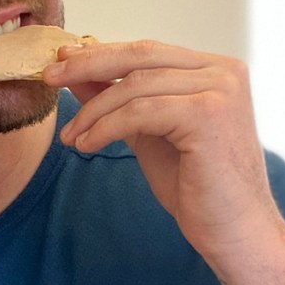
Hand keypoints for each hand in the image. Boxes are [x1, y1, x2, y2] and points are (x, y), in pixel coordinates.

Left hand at [42, 40, 281, 260]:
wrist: (235, 233)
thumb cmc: (198, 186)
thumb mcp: (149, 132)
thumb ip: (121, 100)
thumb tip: (78, 74)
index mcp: (215, 68)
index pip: (147, 51)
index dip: (101, 54)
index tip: (62, 61)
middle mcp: (224, 71)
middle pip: (141, 56)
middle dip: (88, 65)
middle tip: (49, 77)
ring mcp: (220, 89)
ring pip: (136, 85)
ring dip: (93, 110)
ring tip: (71, 135)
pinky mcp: (208, 113)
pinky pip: (140, 112)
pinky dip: (106, 127)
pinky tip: (87, 144)